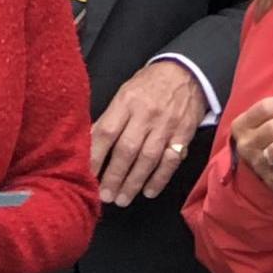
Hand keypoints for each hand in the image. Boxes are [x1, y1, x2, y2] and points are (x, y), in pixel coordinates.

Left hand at [91, 59, 207, 207]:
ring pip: (148, 159)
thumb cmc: (149, 84)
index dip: (95, 156)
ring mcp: (166, 126)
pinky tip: (148, 192)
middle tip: (105, 196)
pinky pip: (170, 161)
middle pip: (127, 150)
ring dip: (134, 183)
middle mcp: (146, 114)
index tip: (86, 176)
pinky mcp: (183, 135)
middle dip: (114, 176)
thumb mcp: (125, 92)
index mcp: (127, 101)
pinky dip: (160, 179)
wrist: (187, 72)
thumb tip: (89, 144)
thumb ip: (110, 118)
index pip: (107, 132)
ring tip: (122, 199)